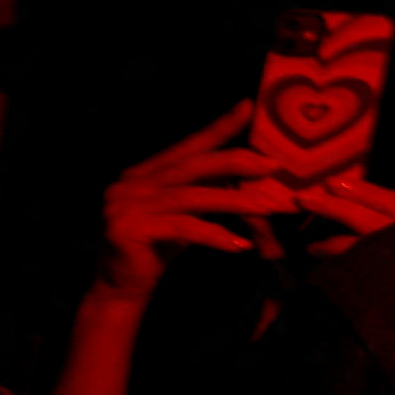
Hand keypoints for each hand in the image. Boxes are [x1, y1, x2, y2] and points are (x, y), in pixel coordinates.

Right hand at [94, 109, 299, 305]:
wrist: (121, 287)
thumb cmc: (159, 248)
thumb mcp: (185, 213)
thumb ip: (205, 188)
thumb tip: (250, 165)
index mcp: (143, 173)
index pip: (188, 146)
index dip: (218, 127)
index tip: (249, 107)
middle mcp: (131, 183)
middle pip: (192, 166)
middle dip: (236, 163)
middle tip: (273, 165)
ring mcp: (124, 205)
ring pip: (192, 197)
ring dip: (234, 202)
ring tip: (268, 208)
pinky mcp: (127, 229)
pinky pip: (183, 228)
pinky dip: (215, 235)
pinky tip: (241, 245)